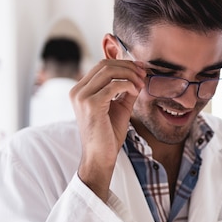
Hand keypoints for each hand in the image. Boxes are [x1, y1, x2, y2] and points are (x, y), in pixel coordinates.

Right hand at [69, 59, 145, 198]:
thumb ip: (126, 89)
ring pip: (109, 71)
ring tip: (141, 83)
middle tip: (143, 74)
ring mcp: (82, 97)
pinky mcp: (90, 104)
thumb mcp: (119, 106)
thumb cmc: (108, 134)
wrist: (100, 157)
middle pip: (105, 64)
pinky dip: (128, 85)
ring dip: (129, 74)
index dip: (123, 64)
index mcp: (80, 90)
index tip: (140, 69)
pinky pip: (113, 85)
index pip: (102, 66)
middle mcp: (77, 91)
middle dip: (128, 67)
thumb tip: (139, 73)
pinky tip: (135, 91)